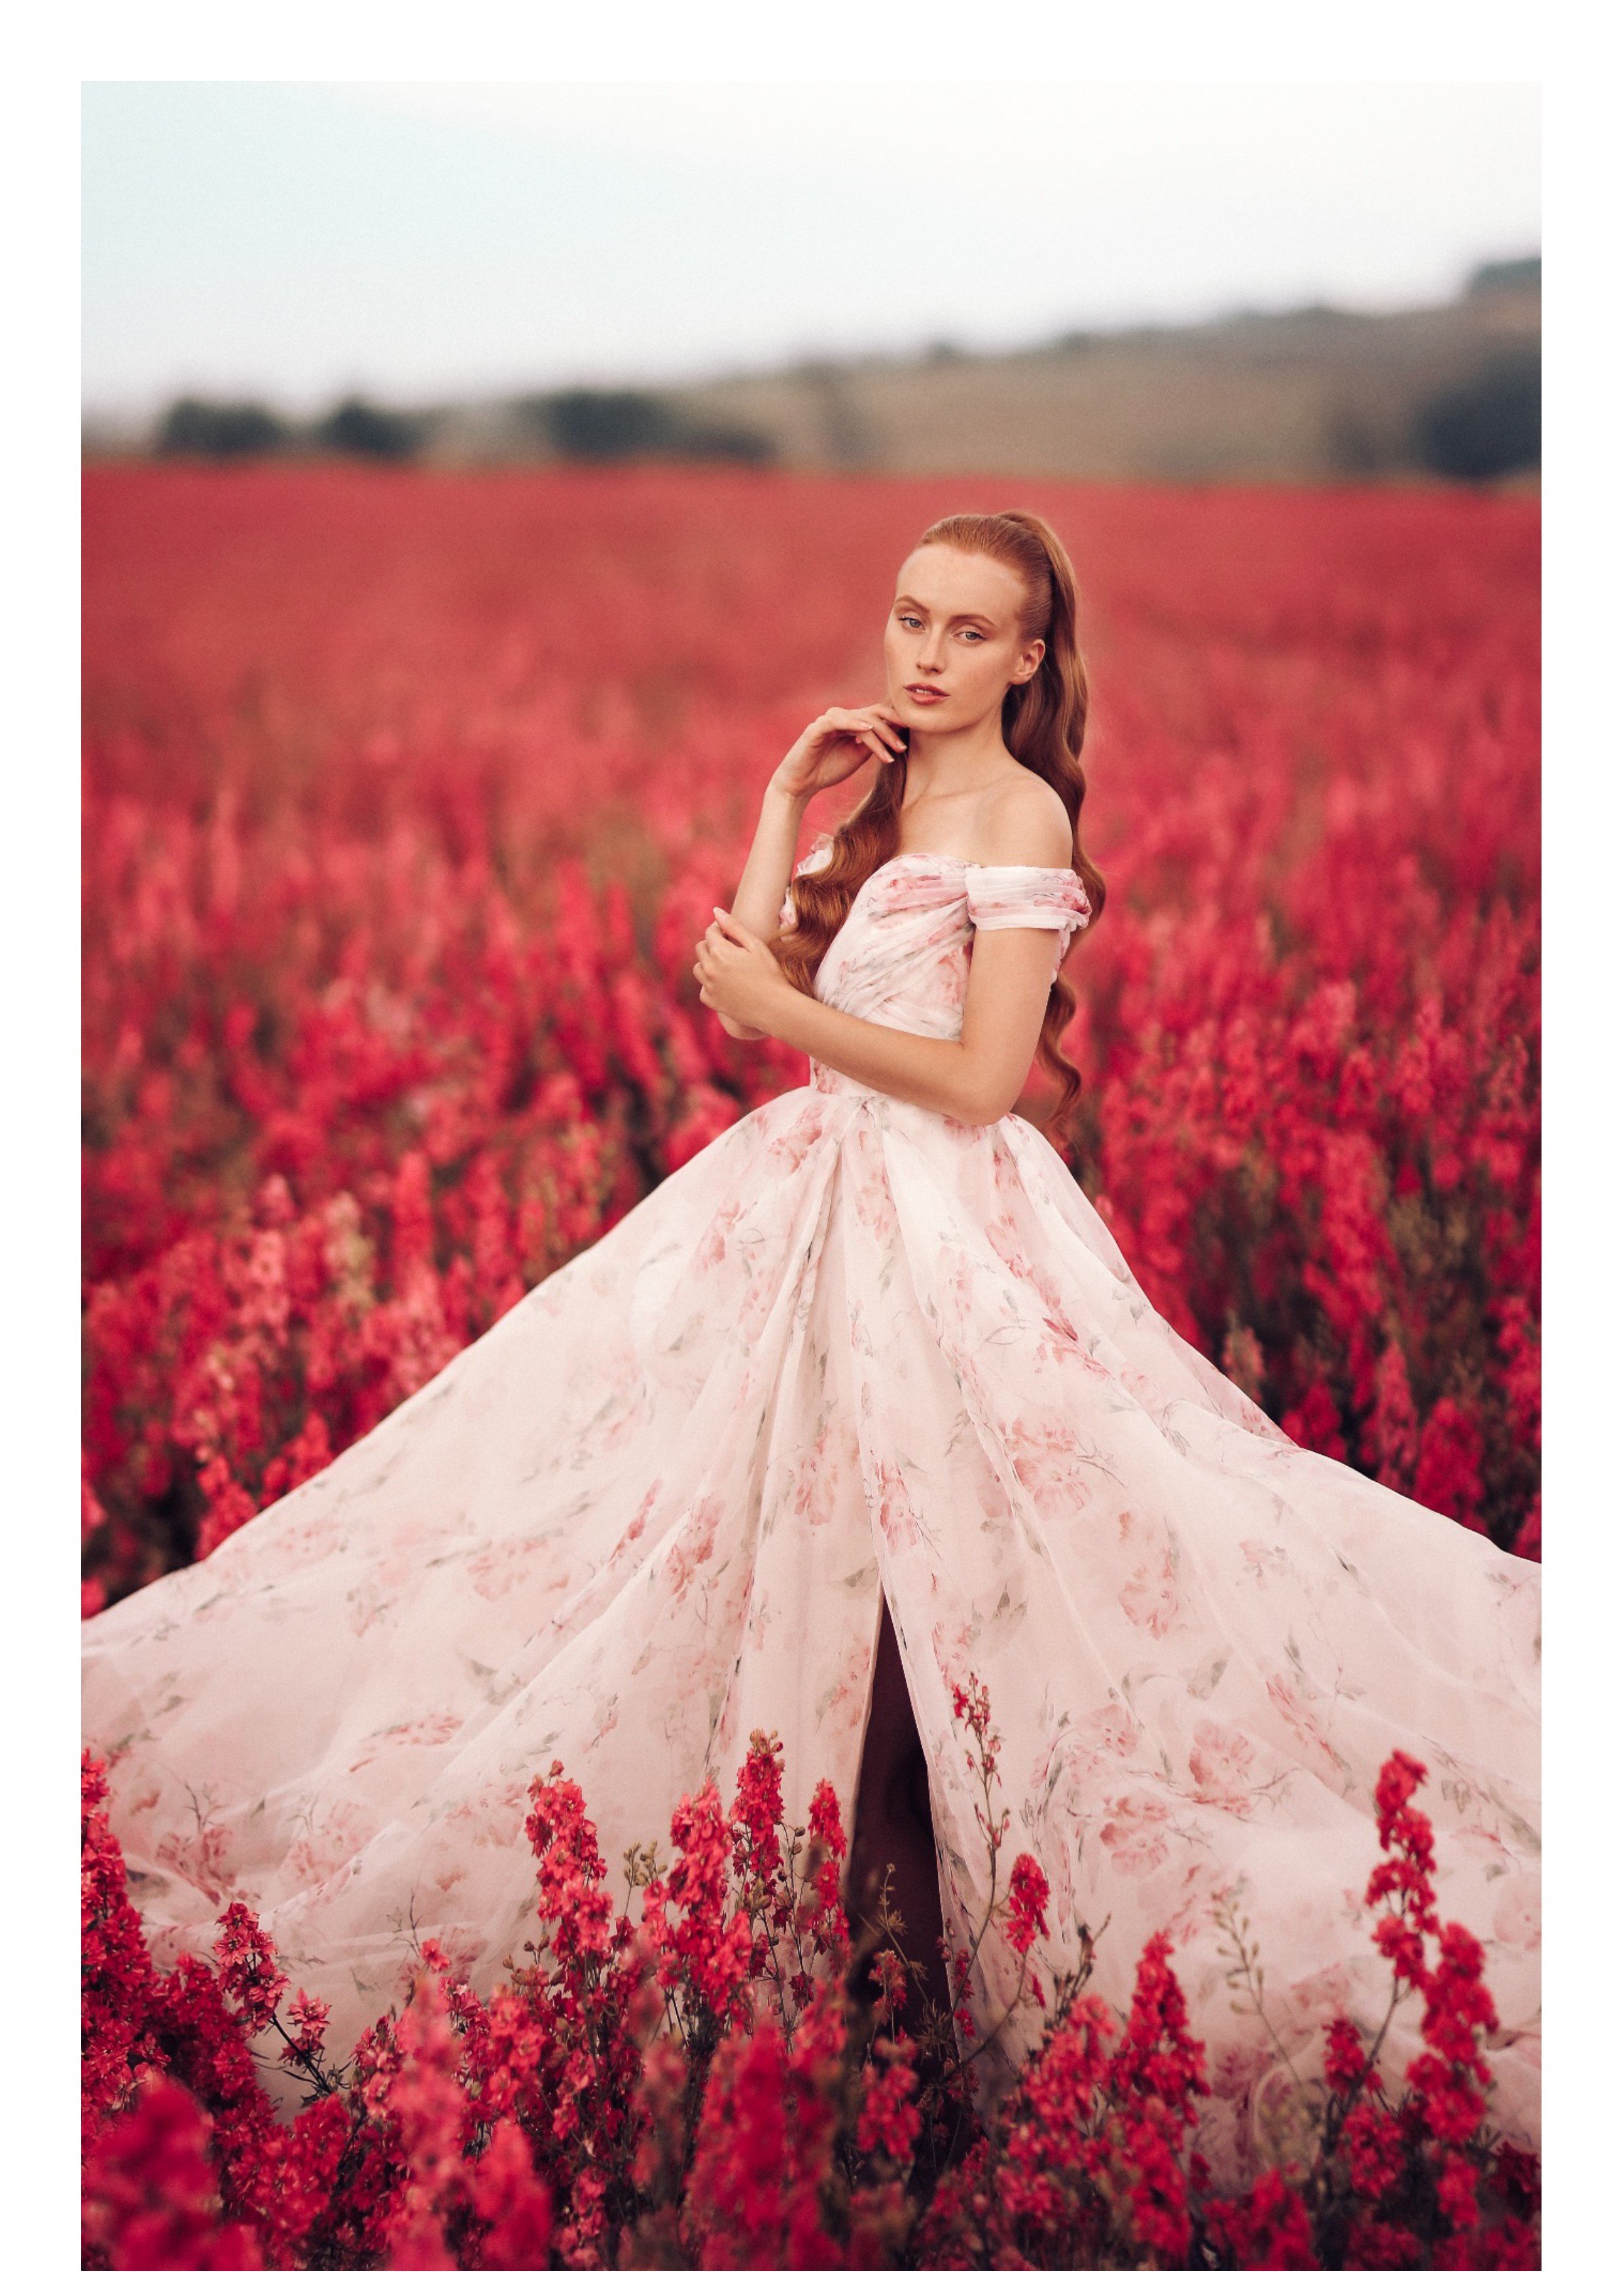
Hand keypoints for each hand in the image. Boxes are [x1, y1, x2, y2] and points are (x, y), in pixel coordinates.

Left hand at [693, 908, 793, 1033]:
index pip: (710, 932)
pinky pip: (703, 987)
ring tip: (727, 966)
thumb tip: (716, 911)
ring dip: (708, 963)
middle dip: (712, 944)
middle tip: (730, 949)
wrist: (775, 1007)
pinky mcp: (711, 1001)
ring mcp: (709, 986)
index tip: (729, 933)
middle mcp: (710, 969)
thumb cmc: (770, 973)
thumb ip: (734, 926)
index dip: (719, 929)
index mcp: (720, 952)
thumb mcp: (755, 945)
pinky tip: (726, 984)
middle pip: (700, 948)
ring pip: (698, 968)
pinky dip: (711, 984)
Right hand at [768, 703, 906, 804]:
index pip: (877, 715)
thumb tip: (896, 734)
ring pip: (859, 717)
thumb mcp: (857, 757)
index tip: (910, 735)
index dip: (894, 722)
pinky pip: (836, 720)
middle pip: (871, 713)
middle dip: (890, 728)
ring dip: (878, 733)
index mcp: (851, 723)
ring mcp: (828, 721)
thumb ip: (873, 743)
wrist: (801, 784)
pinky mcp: (816, 728)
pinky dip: (853, 723)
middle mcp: (840, 717)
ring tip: (890, 748)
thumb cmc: (828, 770)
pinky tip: (866, 729)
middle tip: (902, 746)